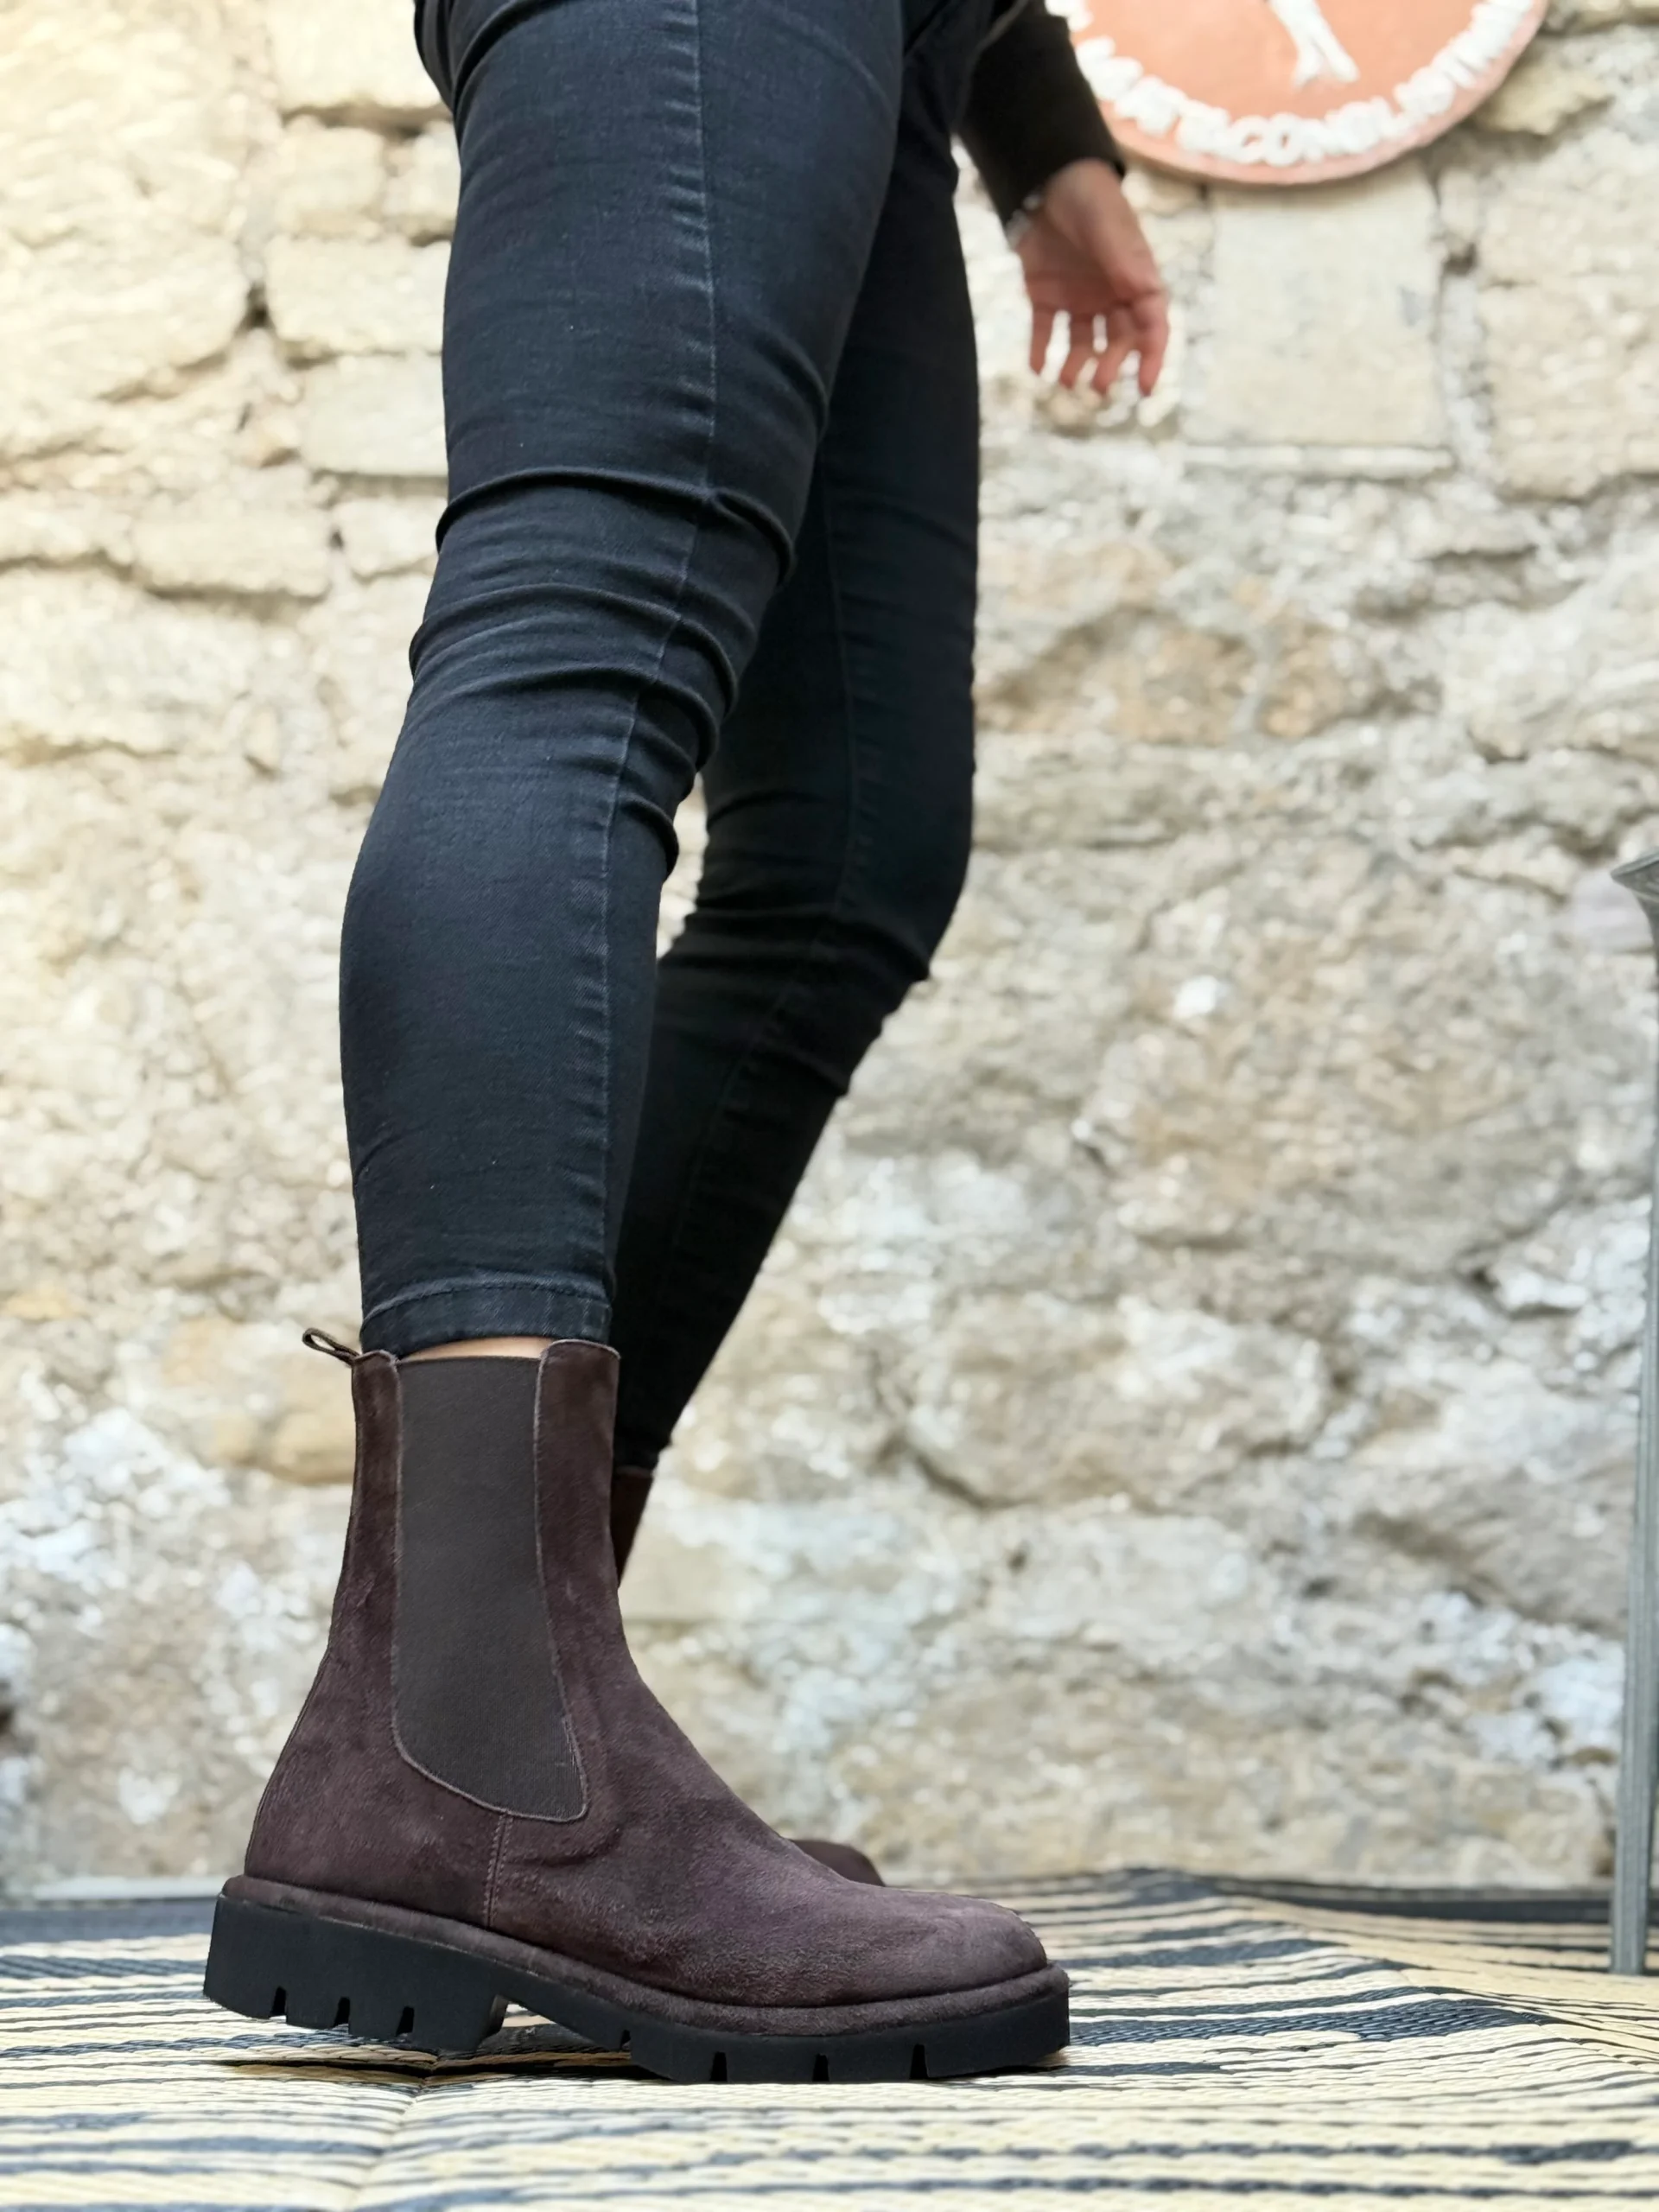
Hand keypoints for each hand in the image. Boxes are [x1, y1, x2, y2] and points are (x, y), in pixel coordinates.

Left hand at [1015, 160, 1168, 397]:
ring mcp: (1078, 296)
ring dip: (1076, 364)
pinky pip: (1046, 330)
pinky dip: (1041, 350)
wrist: (1047, 179)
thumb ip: (1126, 265)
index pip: (1151, 326)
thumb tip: (1145, 301)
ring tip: (1065, 381)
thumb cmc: (1090, 201)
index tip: (1144, 387)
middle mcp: (1110, 294)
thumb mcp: (1112, 231)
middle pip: (1117, 340)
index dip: (1151, 357)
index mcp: (1134, 280)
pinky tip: (1037, 367)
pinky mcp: (1046, 295)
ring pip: (1082, 342)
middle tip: (1098, 386)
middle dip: (1110, 365)